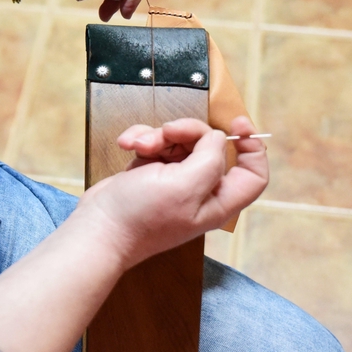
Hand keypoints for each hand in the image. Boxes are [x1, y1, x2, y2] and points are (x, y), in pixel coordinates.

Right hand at [77, 116, 268, 269]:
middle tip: (167, 132)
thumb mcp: (185, 186)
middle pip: (211, 145)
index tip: (237, 123)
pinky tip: (127, 145)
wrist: (98, 229)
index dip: (252, 147)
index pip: (254, 174)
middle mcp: (201, 190)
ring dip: (157, 136)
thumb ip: (211, 158)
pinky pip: (157, 143)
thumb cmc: (141, 216)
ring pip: (180, 140)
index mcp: (218, 201)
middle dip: (188, 132)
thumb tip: (216, 138)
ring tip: (139, 147)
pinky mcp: (152, 171)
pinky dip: (142, 139)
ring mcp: (176, 179)